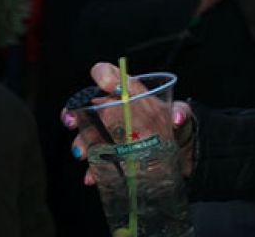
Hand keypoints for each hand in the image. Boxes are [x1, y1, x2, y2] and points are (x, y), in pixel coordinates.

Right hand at [62, 63, 195, 185]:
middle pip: (87, 108)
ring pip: (87, 136)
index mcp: (129, 94)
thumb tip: (178, 118)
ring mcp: (110, 135)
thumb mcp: (180, 113)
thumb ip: (181, 111)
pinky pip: (97, 163)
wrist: (179, 150)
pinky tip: (91, 177)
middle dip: (75, 115)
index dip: (103, 77)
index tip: (106, 86)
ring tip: (82, 153)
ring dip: (81, 144)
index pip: (110, 77)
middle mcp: (114, 112)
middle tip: (72, 122)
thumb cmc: (173, 123)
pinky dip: (92, 171)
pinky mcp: (112, 156)